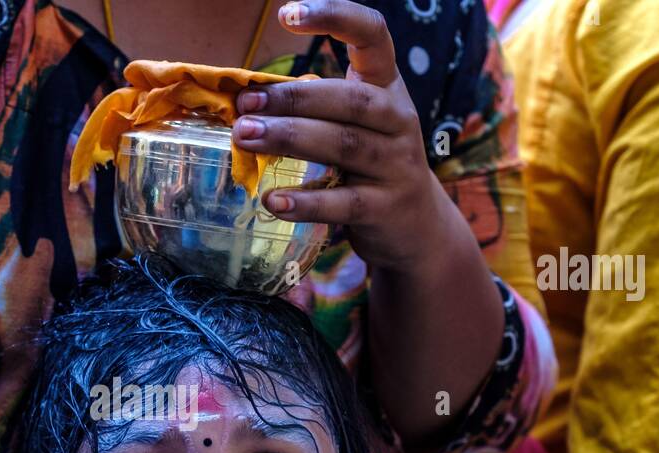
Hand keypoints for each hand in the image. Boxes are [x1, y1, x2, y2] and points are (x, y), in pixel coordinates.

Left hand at [233, 0, 446, 272]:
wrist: (415, 225)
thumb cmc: (368, 164)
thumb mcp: (352, 125)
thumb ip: (313, 109)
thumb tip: (243, 102)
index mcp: (386, 87)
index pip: (372, 36)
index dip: (335, 17)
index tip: (288, 14)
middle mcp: (398, 119)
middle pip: (348, 100)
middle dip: (293, 99)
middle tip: (245, 106)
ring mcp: (396, 165)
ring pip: (343, 146)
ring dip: (290, 139)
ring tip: (246, 138)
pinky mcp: (385, 208)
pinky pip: (343, 202)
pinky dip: (305, 202)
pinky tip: (272, 200)